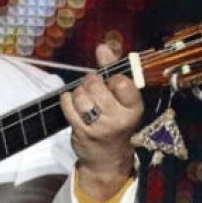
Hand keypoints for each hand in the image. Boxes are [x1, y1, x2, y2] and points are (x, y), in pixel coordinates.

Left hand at [61, 40, 144, 200]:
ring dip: (78, 91)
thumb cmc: (116, 120)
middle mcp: (118, 118)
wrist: (108, 156)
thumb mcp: (123, 98)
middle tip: (92, 85)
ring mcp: (99, 127)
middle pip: (97, 86)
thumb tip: (103, 46)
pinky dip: (67, 99)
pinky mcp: (81, 132)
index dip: (112, 77)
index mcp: (134, 107)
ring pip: (81, 95)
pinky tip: (72, 102)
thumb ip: (114, 69)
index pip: (122, 82)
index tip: (111, 81)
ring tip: (83, 95)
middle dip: (91, 81)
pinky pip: (68, 106)